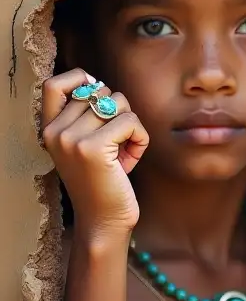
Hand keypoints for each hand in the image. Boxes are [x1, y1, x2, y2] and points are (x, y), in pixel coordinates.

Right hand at [40, 69, 147, 238]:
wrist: (103, 221)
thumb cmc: (103, 182)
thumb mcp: (86, 144)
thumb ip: (87, 115)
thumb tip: (97, 82)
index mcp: (48, 129)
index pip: (54, 84)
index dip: (80, 79)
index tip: (99, 97)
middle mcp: (55, 131)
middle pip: (99, 91)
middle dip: (119, 112)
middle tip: (119, 143)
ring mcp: (71, 139)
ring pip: (118, 103)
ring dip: (132, 126)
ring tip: (124, 152)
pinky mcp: (93, 148)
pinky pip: (131, 122)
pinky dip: (141, 138)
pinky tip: (133, 158)